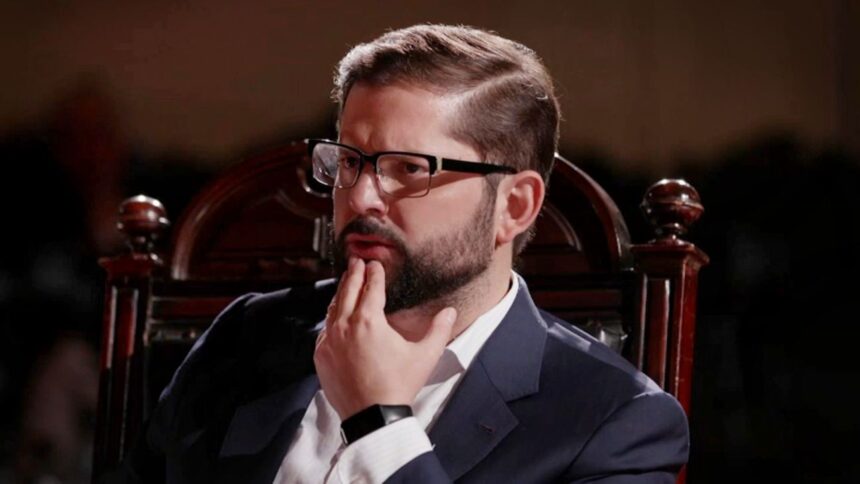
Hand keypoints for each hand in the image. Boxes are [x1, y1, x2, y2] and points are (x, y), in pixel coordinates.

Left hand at [313, 257, 456, 419]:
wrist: (372, 417)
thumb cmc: (399, 385)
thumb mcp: (424, 356)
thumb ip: (438, 330)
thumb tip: (449, 311)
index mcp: (369, 321)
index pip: (372, 288)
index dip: (375, 273)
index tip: (375, 263)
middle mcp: (345, 326)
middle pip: (348, 291)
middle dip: (354, 274)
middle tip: (356, 262)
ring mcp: (329, 341)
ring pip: (333, 308)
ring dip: (341, 293)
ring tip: (346, 284)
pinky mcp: (322, 356)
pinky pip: (325, 330)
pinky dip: (332, 318)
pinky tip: (336, 317)